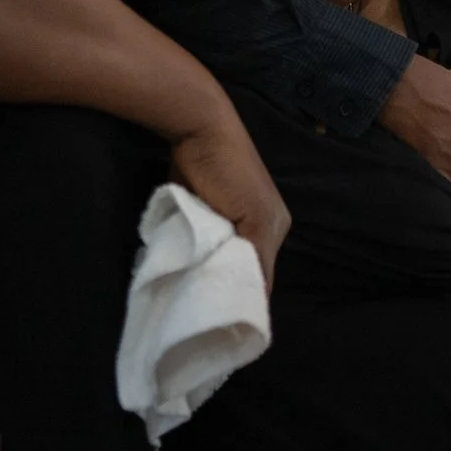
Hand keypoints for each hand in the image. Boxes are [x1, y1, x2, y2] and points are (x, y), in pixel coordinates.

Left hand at [168, 110, 290, 291]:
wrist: (197, 129)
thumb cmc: (229, 171)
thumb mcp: (255, 218)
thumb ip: (258, 259)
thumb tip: (258, 301)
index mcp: (272, 228)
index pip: (261, 276)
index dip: (243, 296)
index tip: (219, 321)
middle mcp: (253, 225)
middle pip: (237, 267)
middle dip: (220, 284)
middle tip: (197, 308)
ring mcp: (225, 218)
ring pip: (215, 257)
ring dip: (202, 270)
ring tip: (184, 292)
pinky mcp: (201, 211)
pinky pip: (198, 243)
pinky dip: (190, 254)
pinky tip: (178, 266)